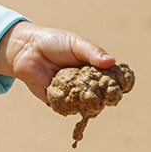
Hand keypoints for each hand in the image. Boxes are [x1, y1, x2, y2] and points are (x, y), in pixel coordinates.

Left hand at [0, 21, 115, 104]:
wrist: (27, 49)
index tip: (124, 85)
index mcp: (93, 68)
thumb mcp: (76, 44)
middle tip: (108, 95)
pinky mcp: (57, 101)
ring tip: (90, 96)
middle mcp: (85, 83)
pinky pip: (68, 109)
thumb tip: (111, 62)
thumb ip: (93, 53)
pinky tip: (72, 99)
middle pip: (102, 96)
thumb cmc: (54, 43)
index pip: (112, 79)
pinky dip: (71, 106)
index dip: (119, 84)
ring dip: (90, 103)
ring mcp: (72, 94)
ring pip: (86, 105)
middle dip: (106, 97)